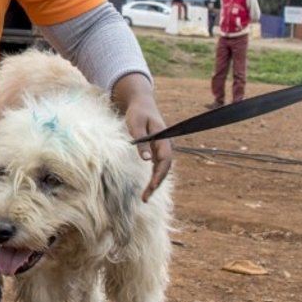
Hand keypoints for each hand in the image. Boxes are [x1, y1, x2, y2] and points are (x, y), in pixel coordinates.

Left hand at [112, 73, 172, 201]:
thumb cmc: (138, 112)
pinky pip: (157, 166)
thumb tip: (146, 159)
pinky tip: (147, 187)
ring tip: (144, 197)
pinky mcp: (156, 150)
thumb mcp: (136, 124)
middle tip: (145, 198)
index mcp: (163, 138)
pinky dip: (152, 177)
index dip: (159, 174)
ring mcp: (161, 148)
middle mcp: (165, 145)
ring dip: (154, 183)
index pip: (165, 160)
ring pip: (161, 169)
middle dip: (156, 183)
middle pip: (164, 168)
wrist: (142, 104)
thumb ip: (141, 141)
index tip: (152, 186)